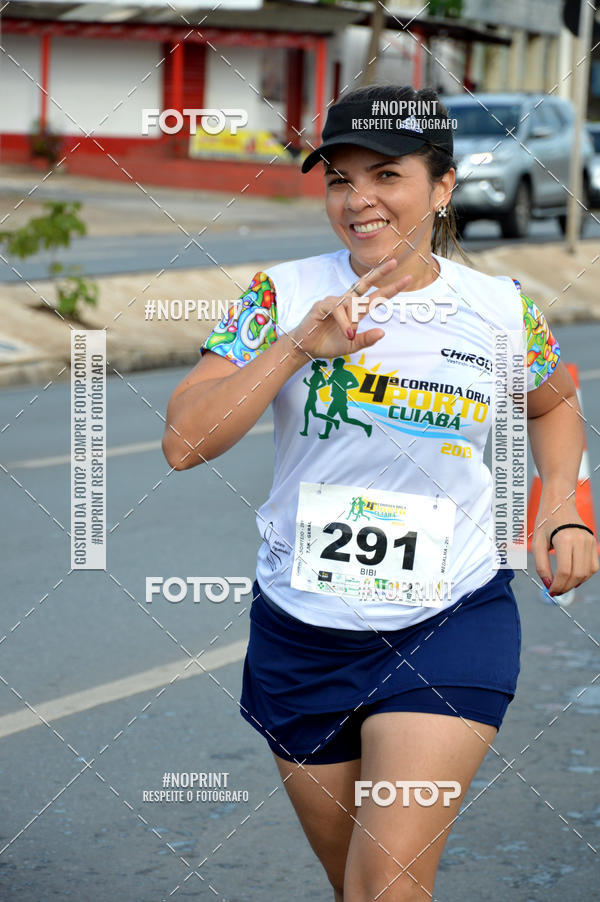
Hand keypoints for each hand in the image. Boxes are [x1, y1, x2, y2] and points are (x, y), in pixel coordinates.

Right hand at [288, 258, 411, 361]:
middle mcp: (346, 302)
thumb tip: (383, 332)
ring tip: (349, 335)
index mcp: (355, 311)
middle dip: (379, 273)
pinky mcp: (322, 305)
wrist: (307, 349)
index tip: (406, 279)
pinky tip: (345, 331)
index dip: (390, 288)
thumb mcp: (351, 346)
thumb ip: (366, 340)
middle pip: (364, 283)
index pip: (375, 296)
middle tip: (393, 262)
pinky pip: (338, 308)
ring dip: (352, 321)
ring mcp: (334, 302)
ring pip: (351, 304)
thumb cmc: (328, 344)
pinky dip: (343, 321)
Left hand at [533, 500, 598, 596]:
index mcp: (565, 538)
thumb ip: (541, 565)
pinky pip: (593, 566)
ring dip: (576, 583)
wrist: (559, 503)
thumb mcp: (537, 542)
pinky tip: (573, 577)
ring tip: (563, 585)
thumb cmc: (545, 522)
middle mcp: (581, 540)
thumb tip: (548, 585)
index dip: (557, 585)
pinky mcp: (593, 542)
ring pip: (588, 572)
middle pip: (577, 574)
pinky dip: (584, 575)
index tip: (550, 591)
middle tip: (556, 592)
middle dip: (566, 587)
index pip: (564, 570)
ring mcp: (589, 541)